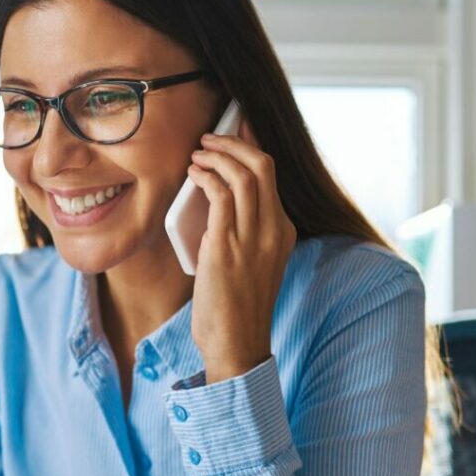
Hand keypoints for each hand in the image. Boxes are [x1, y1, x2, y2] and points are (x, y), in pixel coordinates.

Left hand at [186, 119, 296, 383]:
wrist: (236, 346)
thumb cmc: (234, 311)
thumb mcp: (248, 266)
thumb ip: (241, 235)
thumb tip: (215, 206)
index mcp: (282, 233)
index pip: (271, 176)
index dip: (252, 147)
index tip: (235, 129)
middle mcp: (274, 230)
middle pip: (263, 165)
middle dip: (234, 142)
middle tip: (210, 137)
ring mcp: (254, 238)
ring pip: (245, 173)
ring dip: (218, 155)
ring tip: (197, 153)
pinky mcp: (227, 247)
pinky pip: (222, 194)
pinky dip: (206, 176)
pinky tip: (193, 173)